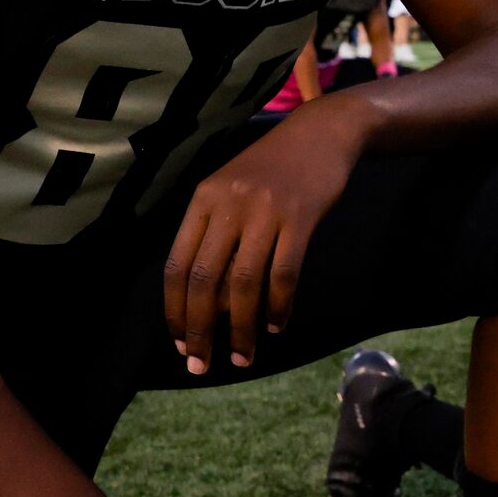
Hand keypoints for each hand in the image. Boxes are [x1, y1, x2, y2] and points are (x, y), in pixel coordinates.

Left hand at [163, 99, 366, 372]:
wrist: (322, 133)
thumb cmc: (273, 169)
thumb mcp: (231, 191)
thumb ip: (215, 235)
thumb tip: (206, 302)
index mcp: (203, 200)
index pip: (176, 265)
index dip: (175, 310)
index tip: (180, 343)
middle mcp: (228, 205)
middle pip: (204, 279)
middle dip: (200, 329)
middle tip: (202, 364)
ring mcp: (264, 210)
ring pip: (243, 283)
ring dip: (240, 327)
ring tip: (242, 356)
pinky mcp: (300, 217)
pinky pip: (284, 273)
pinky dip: (278, 306)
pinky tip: (276, 325)